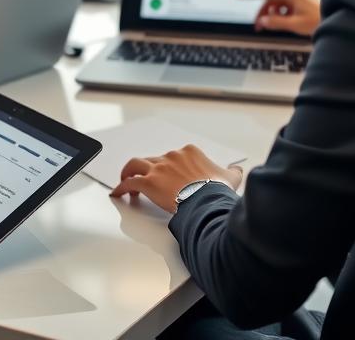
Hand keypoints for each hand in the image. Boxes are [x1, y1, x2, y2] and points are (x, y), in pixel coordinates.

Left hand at [109, 144, 242, 213]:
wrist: (208, 201)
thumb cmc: (217, 191)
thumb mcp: (230, 177)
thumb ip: (232, 171)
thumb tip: (236, 169)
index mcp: (189, 152)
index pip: (174, 156)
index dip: (169, 166)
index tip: (168, 174)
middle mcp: (171, 156)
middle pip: (154, 160)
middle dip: (149, 169)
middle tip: (144, 178)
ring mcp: (158, 168)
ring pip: (136, 165)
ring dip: (129, 172)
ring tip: (125, 179)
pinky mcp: (148, 182)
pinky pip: (130, 182)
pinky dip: (121, 187)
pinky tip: (118, 193)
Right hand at [237, 0, 320, 36]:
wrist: (340, 19)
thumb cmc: (320, 21)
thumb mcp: (295, 24)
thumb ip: (276, 22)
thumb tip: (262, 21)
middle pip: (272, 1)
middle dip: (264, 13)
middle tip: (259, 26)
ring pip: (279, 4)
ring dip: (273, 15)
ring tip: (273, 27)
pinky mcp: (303, 0)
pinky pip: (287, 6)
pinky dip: (282, 14)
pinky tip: (286, 23)